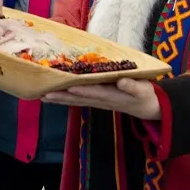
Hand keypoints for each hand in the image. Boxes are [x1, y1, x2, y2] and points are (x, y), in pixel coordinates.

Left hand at [43, 78, 160, 120]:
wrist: (146, 107)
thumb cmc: (145, 95)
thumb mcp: (144, 89)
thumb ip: (133, 86)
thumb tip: (121, 82)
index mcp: (113, 96)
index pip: (95, 92)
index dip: (82, 90)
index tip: (69, 87)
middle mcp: (101, 100)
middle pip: (79, 98)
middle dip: (62, 96)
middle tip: (45, 94)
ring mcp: (97, 101)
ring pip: (75, 100)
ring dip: (59, 99)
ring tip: (43, 97)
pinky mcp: (96, 100)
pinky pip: (77, 100)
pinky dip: (65, 98)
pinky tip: (53, 97)